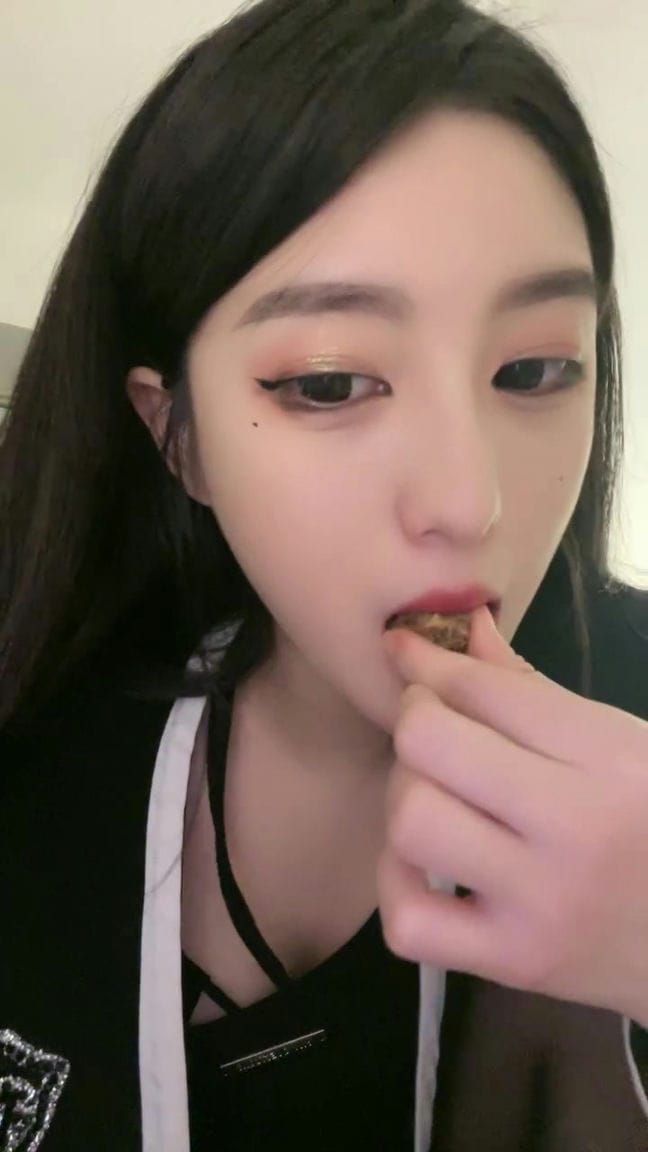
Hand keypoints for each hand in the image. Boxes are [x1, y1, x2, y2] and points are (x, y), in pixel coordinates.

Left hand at [377, 605, 647, 1025]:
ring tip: (433, 794)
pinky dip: (396, 883)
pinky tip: (422, 863)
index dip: (430, 661)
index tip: (406, 649)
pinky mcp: (513, 963)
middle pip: (431, 745)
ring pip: (412, 823)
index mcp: (611, 759)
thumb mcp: (621, 743)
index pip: (488, 690)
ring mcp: (539, 902)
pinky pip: (408, 921)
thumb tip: (462, 626)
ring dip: (404, 796)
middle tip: (433, 729)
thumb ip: (533, 688)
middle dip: (415, 720)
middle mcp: (574, 827)